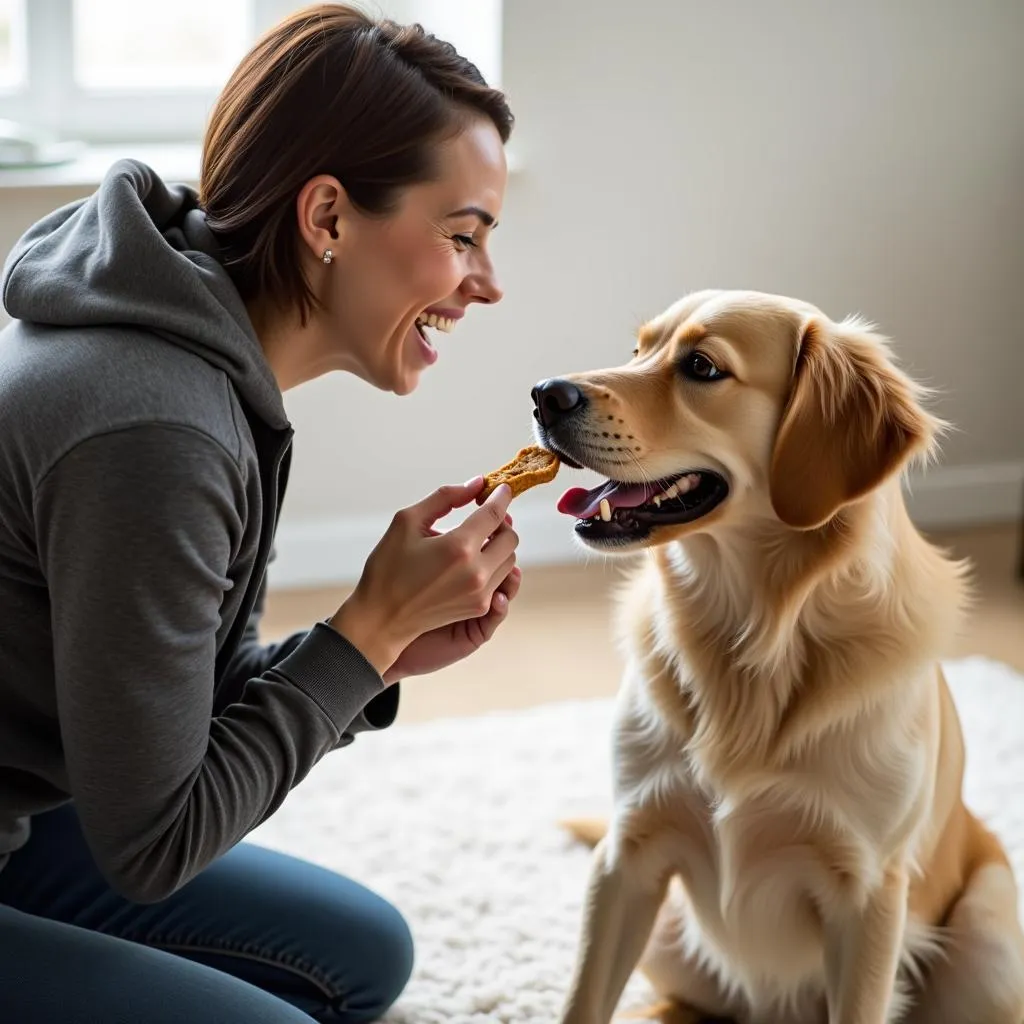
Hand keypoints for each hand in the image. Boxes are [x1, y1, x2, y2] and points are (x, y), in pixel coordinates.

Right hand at [328, 477, 517, 675]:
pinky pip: (500, 578)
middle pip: (510, 538)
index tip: (502, 488)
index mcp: (458, 546)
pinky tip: (473, 560)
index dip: (502, 497)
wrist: (382, 618)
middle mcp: (477, 571)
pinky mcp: (480, 607)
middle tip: (484, 516)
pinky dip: (494, 565)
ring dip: (499, 545)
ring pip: (509, 559)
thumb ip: (444, 498)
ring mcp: (481, 592)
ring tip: (477, 539)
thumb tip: (476, 484)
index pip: (495, 515)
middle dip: (501, 522)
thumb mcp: (407, 521)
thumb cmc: (388, 567)